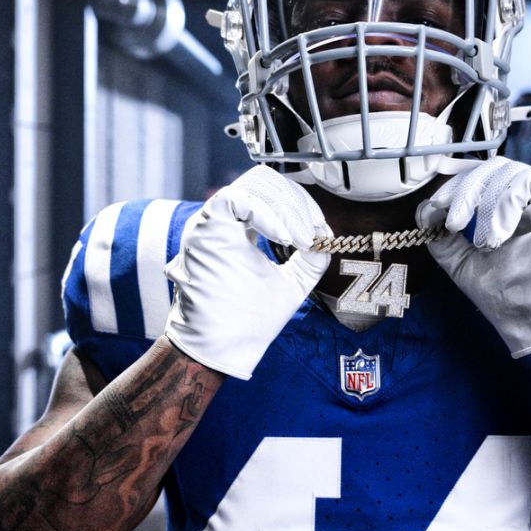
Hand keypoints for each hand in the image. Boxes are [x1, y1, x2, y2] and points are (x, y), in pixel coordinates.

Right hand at [163, 166, 331, 378]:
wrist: (223, 346)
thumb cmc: (249, 321)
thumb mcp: (292, 284)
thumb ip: (310, 261)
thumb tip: (326, 235)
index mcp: (239, 231)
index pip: (271, 196)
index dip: (299, 204)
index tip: (319, 227)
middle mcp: (223, 223)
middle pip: (263, 184)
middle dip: (296, 202)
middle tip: (314, 229)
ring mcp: (212, 224)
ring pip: (252, 187)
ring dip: (285, 207)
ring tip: (301, 237)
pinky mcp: (205, 230)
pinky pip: (235, 200)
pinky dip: (266, 213)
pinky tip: (285, 236)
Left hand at [416, 157, 530, 356]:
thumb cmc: (511, 302)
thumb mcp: (464, 264)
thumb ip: (445, 240)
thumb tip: (426, 213)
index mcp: (509, 214)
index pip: (482, 180)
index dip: (456, 183)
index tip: (435, 204)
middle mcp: (530, 204)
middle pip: (491, 170)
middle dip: (462, 190)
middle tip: (449, 219)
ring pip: (507, 172)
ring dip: (482, 200)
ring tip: (481, 241)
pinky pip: (527, 182)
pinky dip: (503, 204)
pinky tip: (497, 236)